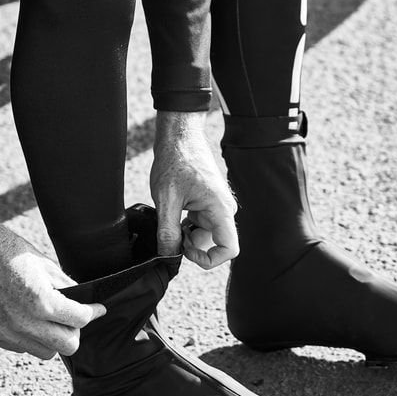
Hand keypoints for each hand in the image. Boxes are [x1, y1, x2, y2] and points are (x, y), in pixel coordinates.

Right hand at [0, 195, 104, 357]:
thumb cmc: (9, 251)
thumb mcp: (46, 265)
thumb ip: (66, 288)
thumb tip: (83, 302)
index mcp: (41, 302)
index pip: (80, 320)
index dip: (93, 313)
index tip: (97, 309)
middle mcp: (23, 322)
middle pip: (67, 346)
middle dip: (75, 331)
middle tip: (72, 317)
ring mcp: (5, 332)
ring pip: (45, 352)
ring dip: (52, 338)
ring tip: (47, 318)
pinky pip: (21, 347)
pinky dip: (29, 337)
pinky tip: (25, 316)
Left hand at [150, 111, 238, 268]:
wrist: (179, 136)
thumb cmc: (176, 161)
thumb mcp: (166, 200)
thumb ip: (168, 232)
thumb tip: (168, 257)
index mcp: (221, 208)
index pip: (230, 249)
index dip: (208, 259)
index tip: (186, 251)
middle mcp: (224, 209)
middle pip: (215, 244)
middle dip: (192, 245)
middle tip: (171, 232)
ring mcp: (218, 206)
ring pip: (206, 235)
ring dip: (187, 234)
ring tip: (171, 217)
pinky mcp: (210, 203)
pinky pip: (202, 224)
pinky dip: (187, 225)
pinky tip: (174, 211)